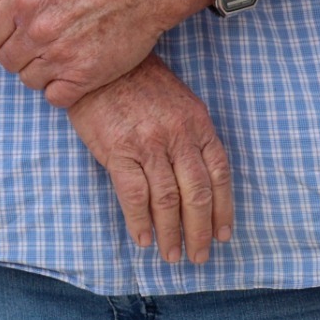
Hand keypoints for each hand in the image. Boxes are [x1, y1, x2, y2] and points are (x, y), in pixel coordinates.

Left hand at [0, 0, 212, 107]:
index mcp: (23, 0)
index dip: (1, 37)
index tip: (16, 35)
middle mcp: (38, 30)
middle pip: (7, 60)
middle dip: (18, 55)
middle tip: (38, 48)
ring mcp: (61, 55)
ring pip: (29, 80)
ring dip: (39, 73)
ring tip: (57, 59)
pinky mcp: (86, 75)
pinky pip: (55, 98)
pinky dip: (60, 91)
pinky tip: (72, 74)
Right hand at [65, 56, 234, 263]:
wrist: (97, 63)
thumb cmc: (136, 80)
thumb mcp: (177, 101)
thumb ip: (190, 135)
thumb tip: (196, 177)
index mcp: (197, 123)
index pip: (219, 175)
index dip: (223, 210)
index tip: (223, 235)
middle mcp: (178, 136)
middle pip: (197, 194)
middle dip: (200, 231)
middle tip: (199, 256)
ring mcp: (148, 144)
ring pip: (168, 200)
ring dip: (171, 234)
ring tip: (170, 255)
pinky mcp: (118, 150)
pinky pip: (134, 195)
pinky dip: (140, 221)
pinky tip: (142, 238)